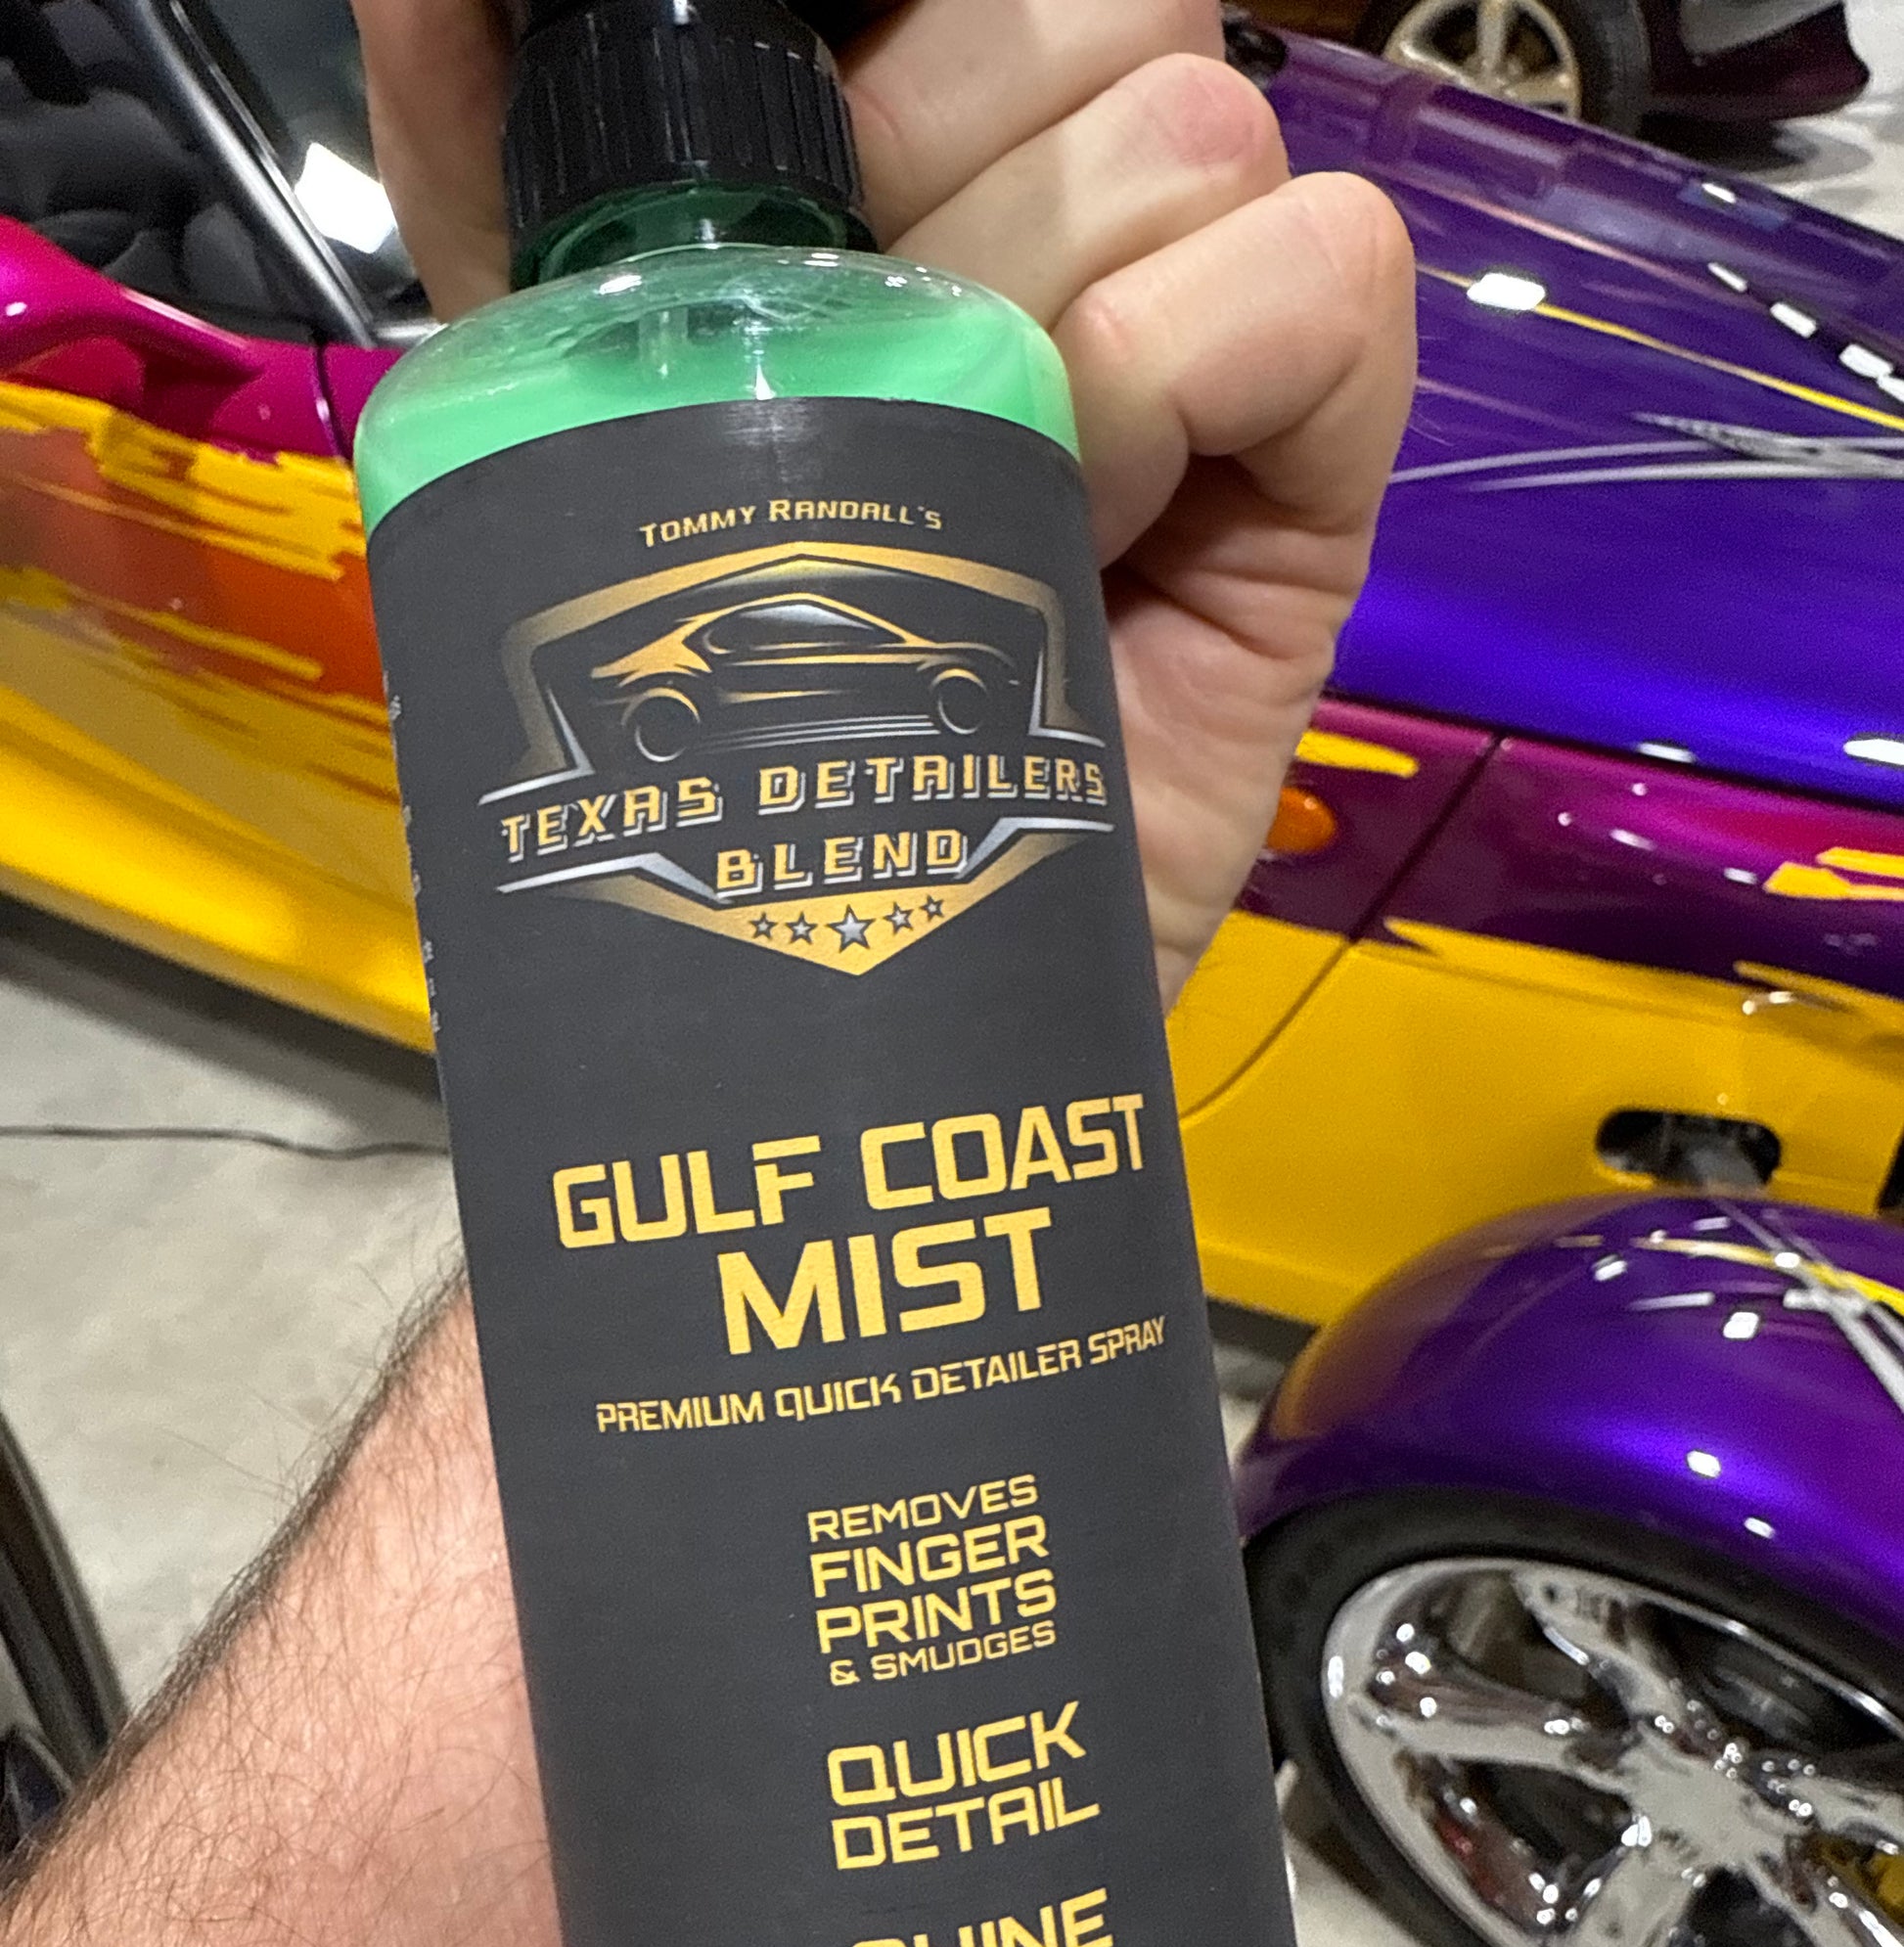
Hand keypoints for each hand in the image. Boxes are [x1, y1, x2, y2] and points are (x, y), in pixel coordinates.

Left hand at [354, 0, 1415, 1002]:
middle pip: (1082, 12)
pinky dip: (1198, 369)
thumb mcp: (550, 420)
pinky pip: (1326, 280)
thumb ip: (504, 182)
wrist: (826, 1014)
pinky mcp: (1307, 486)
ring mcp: (1200, 352)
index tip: (782, 181)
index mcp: (884, 187)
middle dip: (936, 171)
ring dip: (1045, 318)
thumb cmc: (688, 740)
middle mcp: (1051, 234)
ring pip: (1186, 131)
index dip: (862, 39)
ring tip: (978, 512)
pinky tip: (1104, 507)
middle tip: (857, 397)